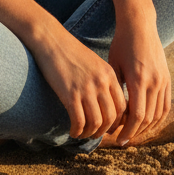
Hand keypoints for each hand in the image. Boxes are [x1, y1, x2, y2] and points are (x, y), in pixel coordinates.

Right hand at [31, 23, 126, 139]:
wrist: (51, 40)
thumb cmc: (70, 51)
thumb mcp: (94, 63)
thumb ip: (102, 80)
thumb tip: (104, 102)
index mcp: (109, 74)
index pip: (122, 106)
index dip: (117, 121)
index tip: (109, 127)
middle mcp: (101, 83)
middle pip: (111, 117)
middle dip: (104, 131)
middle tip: (95, 134)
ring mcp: (86, 89)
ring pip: (96, 122)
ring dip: (90, 133)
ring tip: (83, 134)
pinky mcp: (70, 94)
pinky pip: (79, 121)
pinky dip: (77, 131)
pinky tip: (73, 131)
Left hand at [106, 15, 170, 145]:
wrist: (140, 24)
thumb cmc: (121, 43)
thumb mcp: (113, 64)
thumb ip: (115, 88)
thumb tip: (110, 113)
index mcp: (139, 79)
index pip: (137, 115)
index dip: (128, 131)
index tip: (118, 139)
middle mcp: (154, 82)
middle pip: (148, 118)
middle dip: (135, 132)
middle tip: (123, 140)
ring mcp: (163, 80)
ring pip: (158, 114)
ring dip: (147, 128)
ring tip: (133, 134)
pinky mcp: (167, 78)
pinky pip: (166, 105)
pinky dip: (158, 118)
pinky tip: (148, 123)